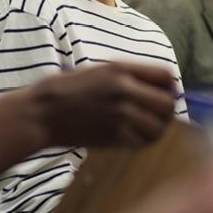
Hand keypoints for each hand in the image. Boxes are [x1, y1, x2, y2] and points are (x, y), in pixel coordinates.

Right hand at [29, 62, 175, 147]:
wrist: (43, 112)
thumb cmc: (68, 89)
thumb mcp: (100, 71)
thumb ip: (130, 77)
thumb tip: (162, 89)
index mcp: (120, 69)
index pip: (165, 76)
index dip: (170, 86)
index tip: (164, 93)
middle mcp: (124, 90)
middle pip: (167, 104)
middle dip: (167, 110)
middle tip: (158, 114)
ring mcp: (119, 115)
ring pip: (159, 127)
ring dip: (157, 128)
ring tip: (146, 126)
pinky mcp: (113, 136)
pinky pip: (142, 142)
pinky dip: (143, 141)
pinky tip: (134, 136)